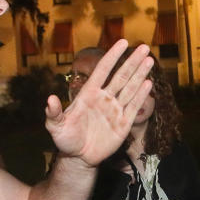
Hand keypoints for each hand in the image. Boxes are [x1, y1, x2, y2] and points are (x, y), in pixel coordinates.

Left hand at [45, 40, 152, 165]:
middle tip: (144, 47)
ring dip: (140, 75)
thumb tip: (50, 99)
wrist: (79, 157)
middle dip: (132, 62)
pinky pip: (133, 107)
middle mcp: (104, 98)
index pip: (103, 70)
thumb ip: (54, 113)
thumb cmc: (66, 139)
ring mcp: (115, 110)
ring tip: (149, 60)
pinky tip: (148, 83)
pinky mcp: (123, 124)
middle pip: (121, 76)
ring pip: (130, 89)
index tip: (123, 42)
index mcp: (89, 94)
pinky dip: (140, 95)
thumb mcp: (56, 126)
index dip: (113, 56)